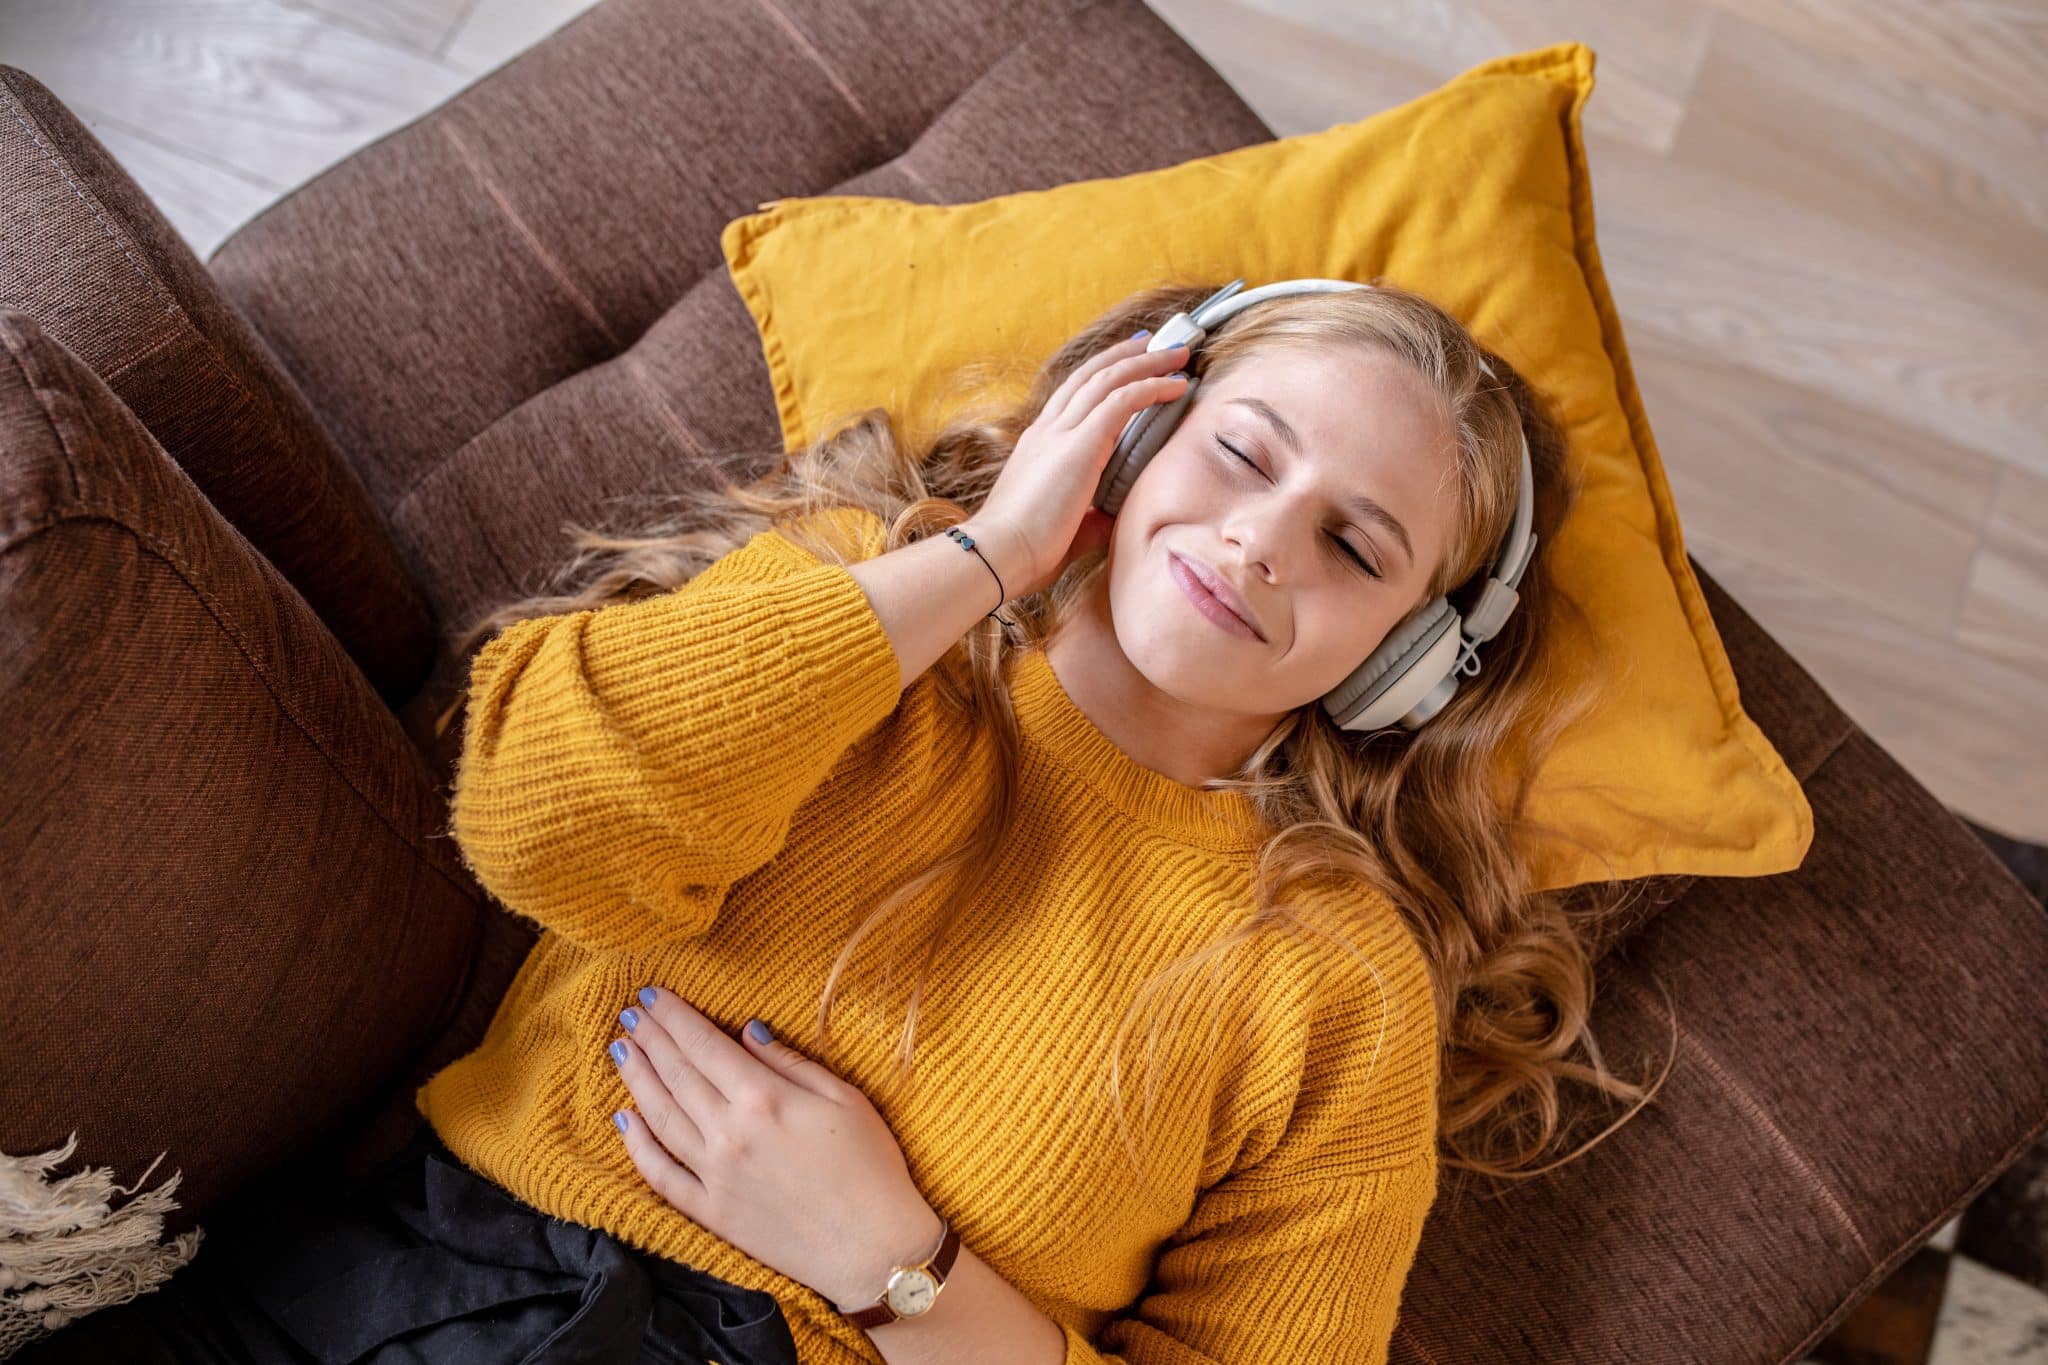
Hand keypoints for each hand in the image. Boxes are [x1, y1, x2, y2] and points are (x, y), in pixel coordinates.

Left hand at [608, 986, 942, 1311]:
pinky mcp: (711, 1212)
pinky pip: (661, 1174)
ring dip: (636, 1078)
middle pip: (676, 1074)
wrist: (873, 1249)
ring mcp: (714, 1175)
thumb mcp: (845, 1098)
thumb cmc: (871, 1168)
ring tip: (620, 1049)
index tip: (653, 994)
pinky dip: (637, 1146)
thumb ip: (790, 1062)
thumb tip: (747, 1032)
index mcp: (764, 1097)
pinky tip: (623, 1120)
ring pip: (659, 1116)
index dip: (674, 1016)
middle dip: (650, 1037)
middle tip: (631, 1012)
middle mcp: (729, 1132)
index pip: (703, 1044)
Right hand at [969, 331, 1190, 598]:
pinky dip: (1151, 386)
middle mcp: (1048, 431)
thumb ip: (1089, 518)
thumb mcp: (1064, 529)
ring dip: (1146, 362)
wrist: (999, 554)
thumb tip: (1109, 519)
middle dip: (1124, 356)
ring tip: (1176, 353)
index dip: (1099, 376)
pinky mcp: (1080, 443)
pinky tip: (1176, 385)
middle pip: (1089, 375)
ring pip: (1108, 379)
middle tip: (1152, 342)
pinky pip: (1122, 400)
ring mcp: (1062, 433)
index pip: (1071, 397)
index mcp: (1039, 446)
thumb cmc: (1023, 552)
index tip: (1125, 364)